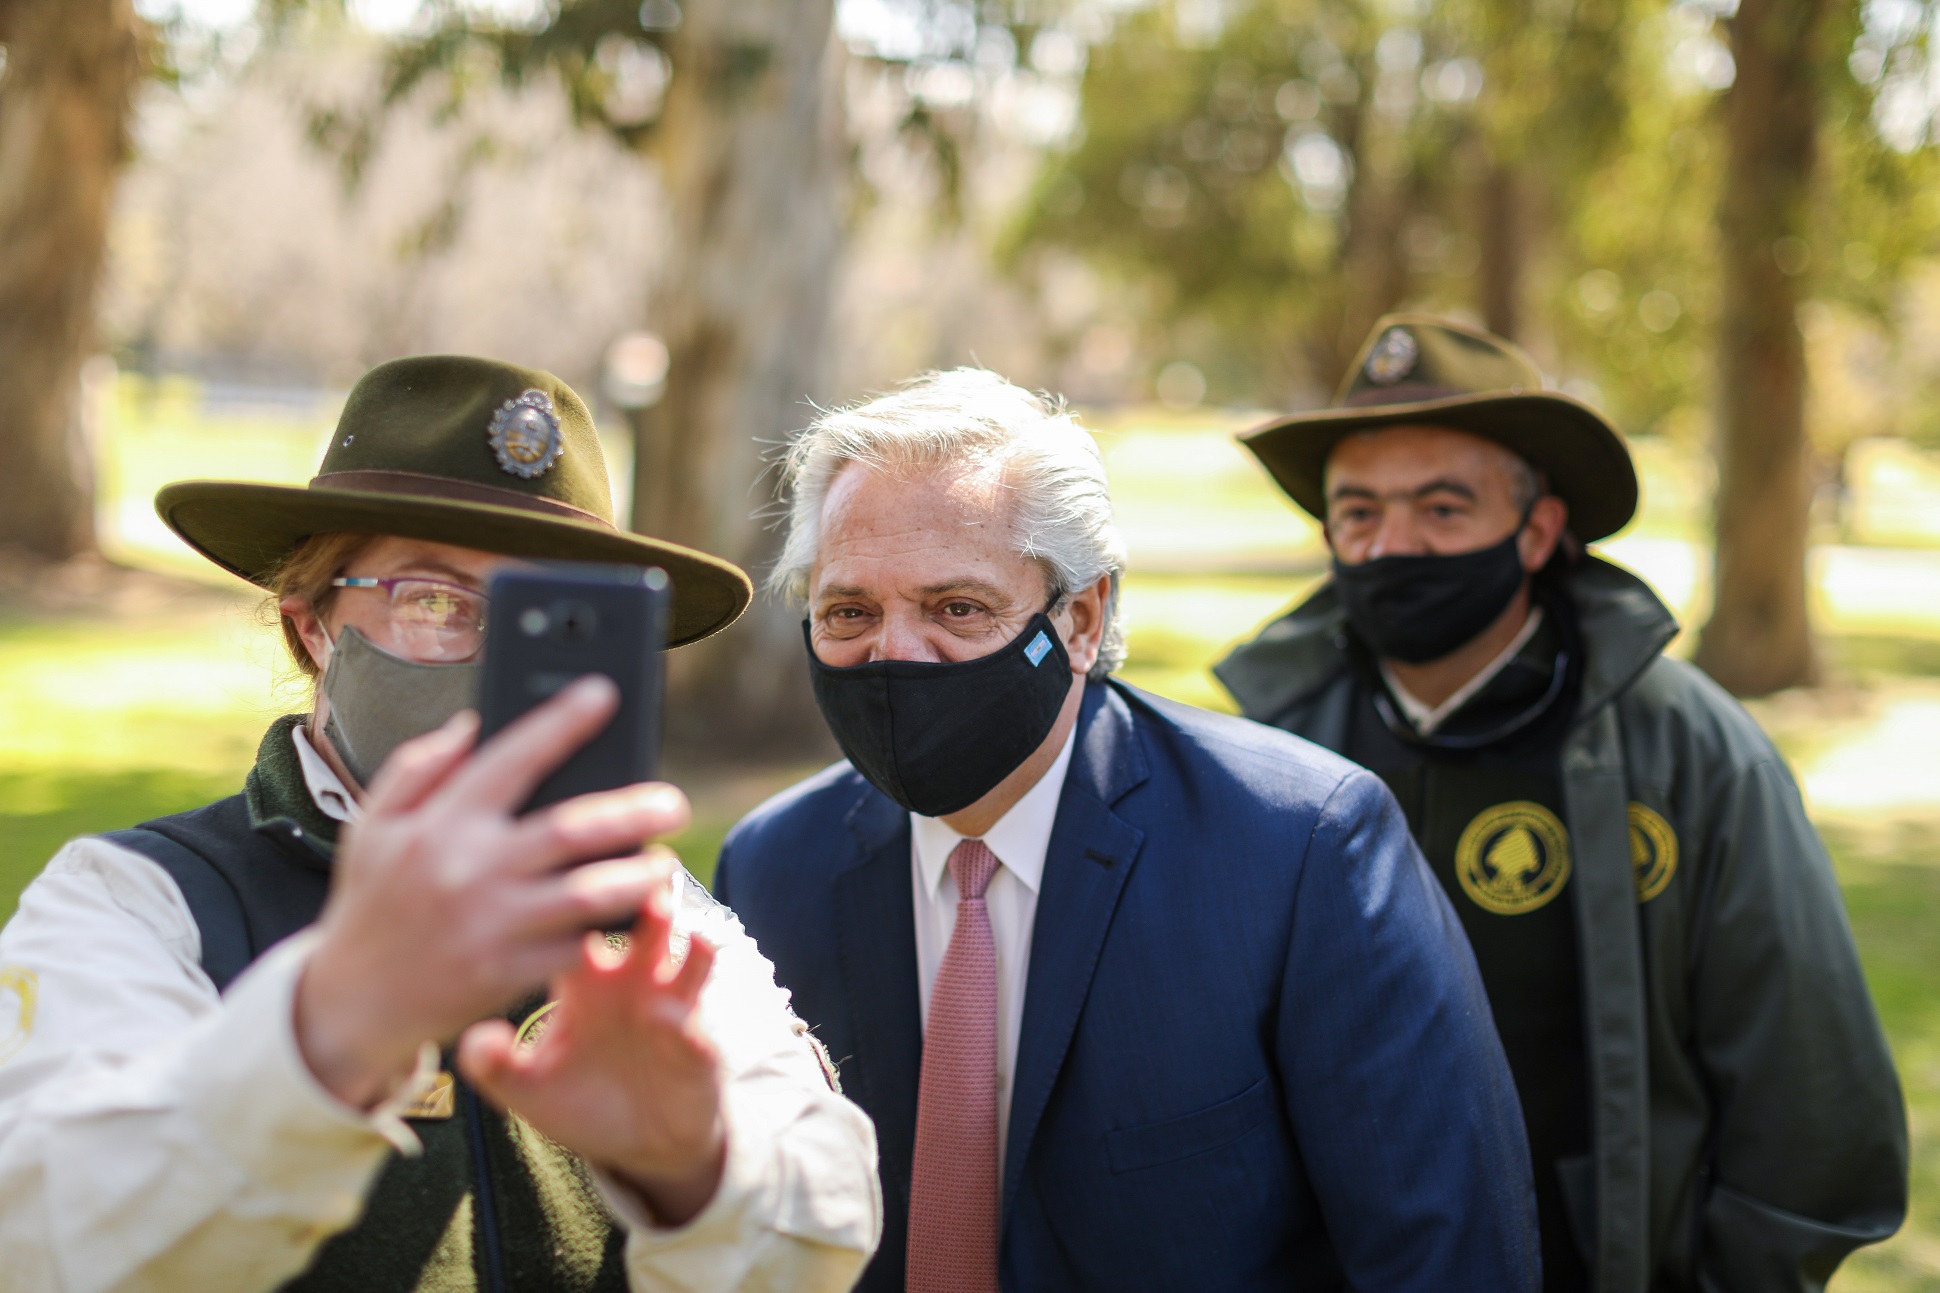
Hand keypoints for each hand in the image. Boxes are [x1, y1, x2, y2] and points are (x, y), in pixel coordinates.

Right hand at [294, 676, 689, 1108]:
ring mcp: (493, 925)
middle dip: (634, 810)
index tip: (604, 693)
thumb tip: (471, 724)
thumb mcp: (371, 827)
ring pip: (589, 893)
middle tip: (674, 802)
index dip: (562, 721)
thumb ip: (417, 768)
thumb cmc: (371, 904)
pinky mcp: (509, 974)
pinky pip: (576, 945)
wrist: (350, 1003)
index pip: (513, 757)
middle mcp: (471, 869)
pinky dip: (607, 929)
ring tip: (662, 863)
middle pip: (572, 828)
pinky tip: (630, 914)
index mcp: (440, 824)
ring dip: (638, 875)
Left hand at [457, 872, 727, 1226]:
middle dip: (644, 899)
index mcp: (585, 981)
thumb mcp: (527, 1089)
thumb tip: (473, 1041)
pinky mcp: (697, 1046)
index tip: (564, 881)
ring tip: (681, 929)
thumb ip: (495, 1066)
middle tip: (640, 882)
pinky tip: (676, 1020)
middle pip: (642, 925)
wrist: (639, 1143)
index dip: (575, 904)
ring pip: (686, 959)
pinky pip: (697, 1026)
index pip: (579, 927)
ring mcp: (670, 1008)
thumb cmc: (579, 1101)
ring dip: (686, 941)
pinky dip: (689, 1020)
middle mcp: (632, 982)